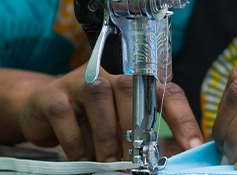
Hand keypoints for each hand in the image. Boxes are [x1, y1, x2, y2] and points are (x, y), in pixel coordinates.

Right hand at [17, 64, 203, 161]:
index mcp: (134, 81)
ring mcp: (79, 80)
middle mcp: (109, 72)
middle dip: (136, 132)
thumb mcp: (119, 129)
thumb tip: (173, 161)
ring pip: (100, 98)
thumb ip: (144, 140)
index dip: (183, 119)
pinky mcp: (53, 94)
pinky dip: (77, 144)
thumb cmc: (89, 122)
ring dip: (107, 138)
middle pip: (132, 90)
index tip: (195, 147)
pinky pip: (67, 116)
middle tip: (136, 164)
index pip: (167, 92)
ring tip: (109, 164)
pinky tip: (82, 159)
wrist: (41, 111)